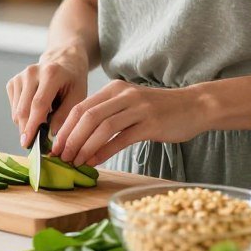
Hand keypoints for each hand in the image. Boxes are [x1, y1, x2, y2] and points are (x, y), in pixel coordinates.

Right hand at [7, 46, 87, 148]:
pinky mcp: (13, 81)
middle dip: (26, 130)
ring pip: (16, 110)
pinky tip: (35, 112)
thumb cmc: (73, 81)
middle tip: (34, 145)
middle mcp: (31, 72)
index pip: (38, 104)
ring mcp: (20, 76)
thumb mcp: (78, 97)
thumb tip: (50, 136)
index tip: (28, 143)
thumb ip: (65, 116)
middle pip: (23, 109)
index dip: (32, 126)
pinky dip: (23, 116)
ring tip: (42, 124)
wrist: (63, 60)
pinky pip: (14, 107)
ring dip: (26, 124)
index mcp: (51, 73)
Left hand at [50, 80, 206, 166]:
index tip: (55, 146)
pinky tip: (95, 162)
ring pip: (102, 127)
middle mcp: (124, 96)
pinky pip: (121, 138)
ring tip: (76, 161)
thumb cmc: (159, 109)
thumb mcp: (129, 104)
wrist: (195, 106)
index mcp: (114, 89)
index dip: (64, 128)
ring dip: (85, 146)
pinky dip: (104, 151)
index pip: (80, 108)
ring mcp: (138, 109)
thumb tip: (79, 136)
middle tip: (61, 156)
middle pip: (87, 117)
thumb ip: (107, 113)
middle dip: (70, 138)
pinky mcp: (151, 124)